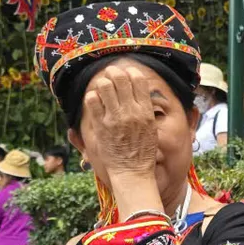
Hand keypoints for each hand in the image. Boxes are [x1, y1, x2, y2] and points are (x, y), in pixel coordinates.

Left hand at [78, 62, 158, 187]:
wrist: (133, 172)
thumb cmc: (143, 153)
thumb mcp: (151, 128)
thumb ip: (145, 110)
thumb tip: (139, 94)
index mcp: (145, 112)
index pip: (138, 80)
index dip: (131, 73)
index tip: (126, 74)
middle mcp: (131, 112)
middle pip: (120, 78)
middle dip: (113, 73)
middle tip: (110, 76)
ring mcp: (115, 118)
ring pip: (105, 86)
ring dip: (102, 84)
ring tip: (102, 89)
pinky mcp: (102, 126)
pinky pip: (92, 102)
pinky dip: (92, 97)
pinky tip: (95, 102)